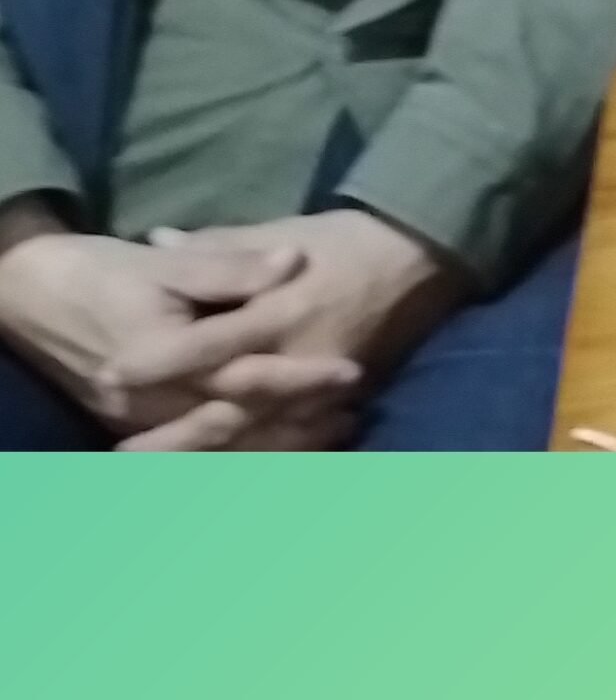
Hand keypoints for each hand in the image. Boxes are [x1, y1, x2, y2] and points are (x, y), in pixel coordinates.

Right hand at [0, 207, 358, 439]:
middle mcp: (151, 402)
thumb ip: (231, 266)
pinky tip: (277, 443)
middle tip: (354, 413)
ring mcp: (138, 419)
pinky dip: (236, 449)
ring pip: (217, 445)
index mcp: (163, 359)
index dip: (301, 376)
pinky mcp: (130, 423)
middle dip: (297, 422)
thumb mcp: (168, 262)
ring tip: (332, 431)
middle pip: (238, 422)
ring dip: (274, 442)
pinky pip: (190, 448)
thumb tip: (293, 260)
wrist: (32, 294)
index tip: (351, 371)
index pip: (247, 376)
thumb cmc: (104, 270)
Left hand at [104, 209, 460, 445]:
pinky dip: (251, 456)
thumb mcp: (284, 229)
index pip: (209, 344)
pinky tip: (219, 467)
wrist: (420, 255)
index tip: (110, 374)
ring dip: (204, 457)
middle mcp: (297, 357)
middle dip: (172, 437)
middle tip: (120, 454)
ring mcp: (319, 387)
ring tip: (156, 472)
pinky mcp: (336, 401)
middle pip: (226, 409)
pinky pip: (288, 439)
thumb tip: (157, 239)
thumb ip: (221, 245)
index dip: (159, 363)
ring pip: (253, 435)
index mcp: (281, 309)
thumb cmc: (346, 236)